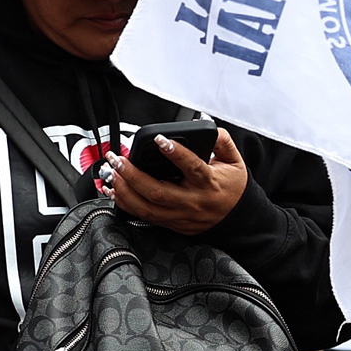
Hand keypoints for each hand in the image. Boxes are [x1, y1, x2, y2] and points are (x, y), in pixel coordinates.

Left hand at [102, 125, 249, 235]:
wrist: (238, 218)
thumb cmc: (233, 187)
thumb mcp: (234, 161)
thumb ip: (221, 141)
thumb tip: (206, 127)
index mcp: (209, 182)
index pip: (191, 167)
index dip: (174, 153)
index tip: (158, 139)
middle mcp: (192, 201)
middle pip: (158, 191)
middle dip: (133, 174)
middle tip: (118, 159)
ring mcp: (180, 215)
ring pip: (147, 207)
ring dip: (125, 190)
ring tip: (112, 173)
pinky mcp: (172, 223)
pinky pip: (145, 216)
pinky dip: (126, 204)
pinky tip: (114, 191)